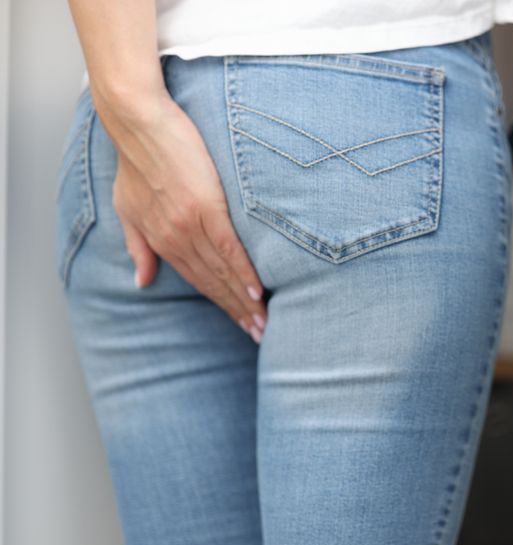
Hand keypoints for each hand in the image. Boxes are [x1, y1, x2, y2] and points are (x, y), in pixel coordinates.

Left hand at [101, 90, 267, 342]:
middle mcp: (175, 239)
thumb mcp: (128, 207)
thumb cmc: (136, 159)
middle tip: (259, 334)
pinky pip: (228, 248)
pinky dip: (243, 272)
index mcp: (161, 240)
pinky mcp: (205, 207)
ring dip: (244, 300)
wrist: (138, 122)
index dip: (220, 304)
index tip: (240, 324)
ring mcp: (191, 225)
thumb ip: (137, 246)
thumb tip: (140, 281)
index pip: (197, 280)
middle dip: (236, 312)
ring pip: (222, 271)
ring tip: (264, 321)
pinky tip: (258, 291)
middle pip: (213, 283)